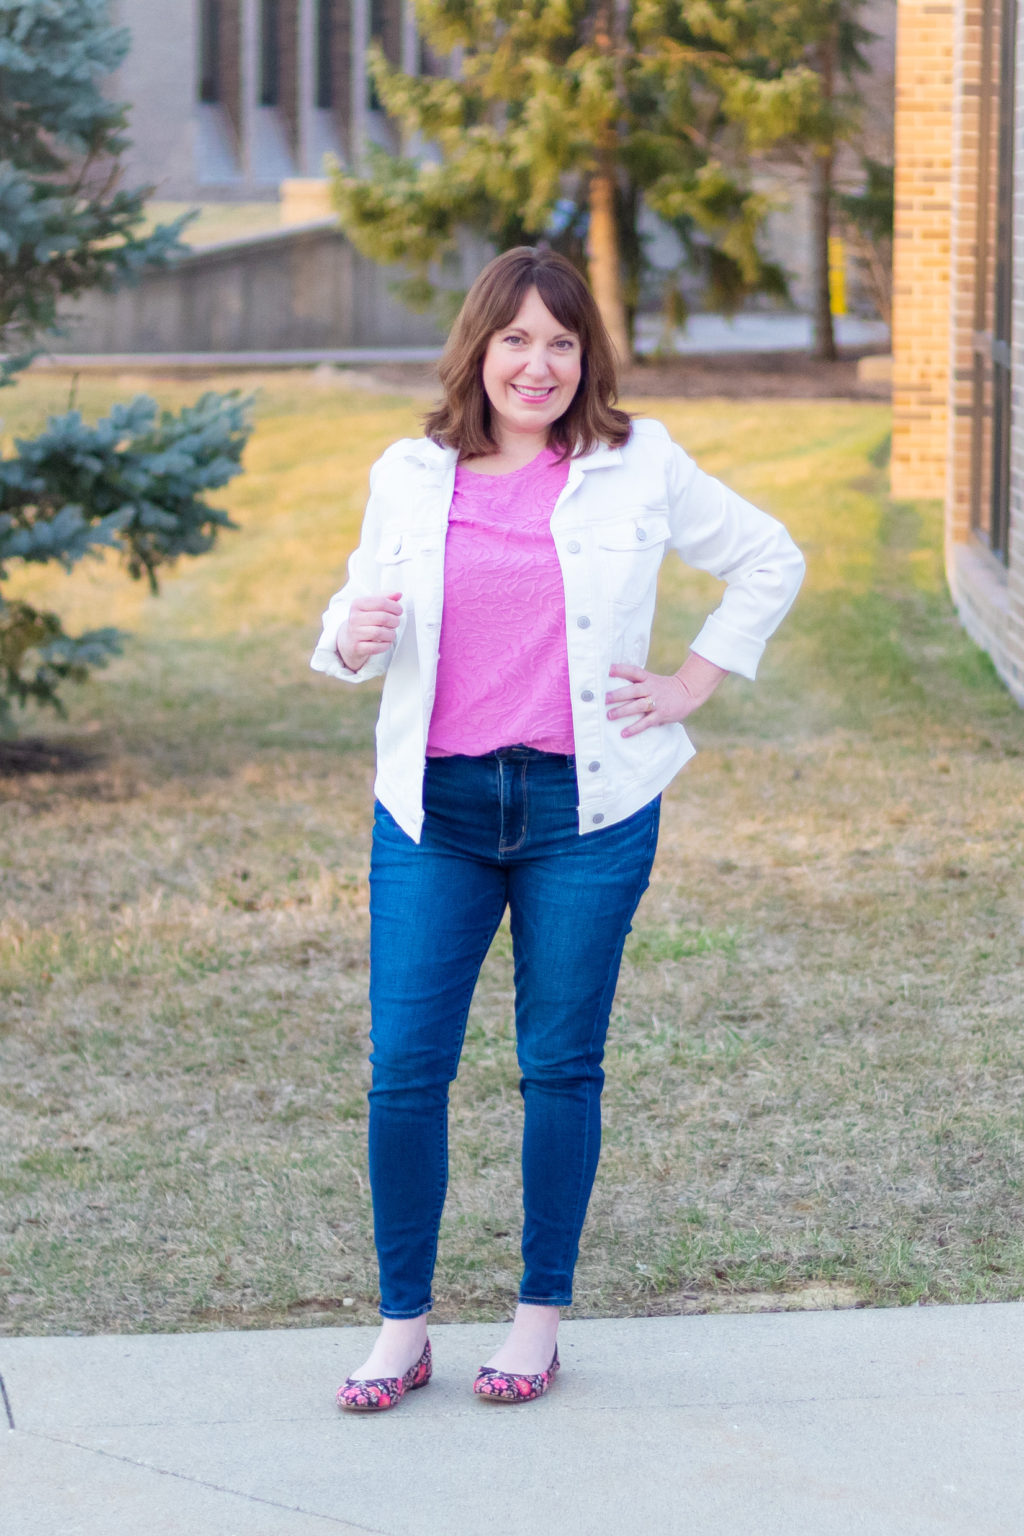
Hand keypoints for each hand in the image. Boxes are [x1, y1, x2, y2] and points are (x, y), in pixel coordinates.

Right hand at [337, 592, 402, 670]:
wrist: (348, 639)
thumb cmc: (363, 620)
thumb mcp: (371, 605)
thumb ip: (385, 597)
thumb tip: (398, 594)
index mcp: (357, 604)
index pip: (381, 602)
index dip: (395, 607)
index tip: (399, 611)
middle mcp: (354, 618)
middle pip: (382, 618)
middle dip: (394, 621)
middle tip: (395, 623)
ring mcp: (354, 633)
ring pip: (379, 633)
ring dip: (391, 634)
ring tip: (391, 633)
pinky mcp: (357, 647)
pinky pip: (376, 647)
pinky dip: (385, 645)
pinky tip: (385, 642)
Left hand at [606, 655, 727, 737]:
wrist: (688, 693)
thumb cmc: (663, 688)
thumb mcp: (652, 680)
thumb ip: (636, 683)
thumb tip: (612, 685)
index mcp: (648, 679)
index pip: (633, 671)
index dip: (621, 670)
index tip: (608, 670)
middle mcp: (651, 689)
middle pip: (633, 690)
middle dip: (618, 694)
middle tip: (605, 698)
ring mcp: (656, 702)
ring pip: (638, 706)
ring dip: (623, 711)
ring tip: (610, 715)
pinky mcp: (661, 715)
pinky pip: (646, 722)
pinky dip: (634, 728)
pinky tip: (624, 733)